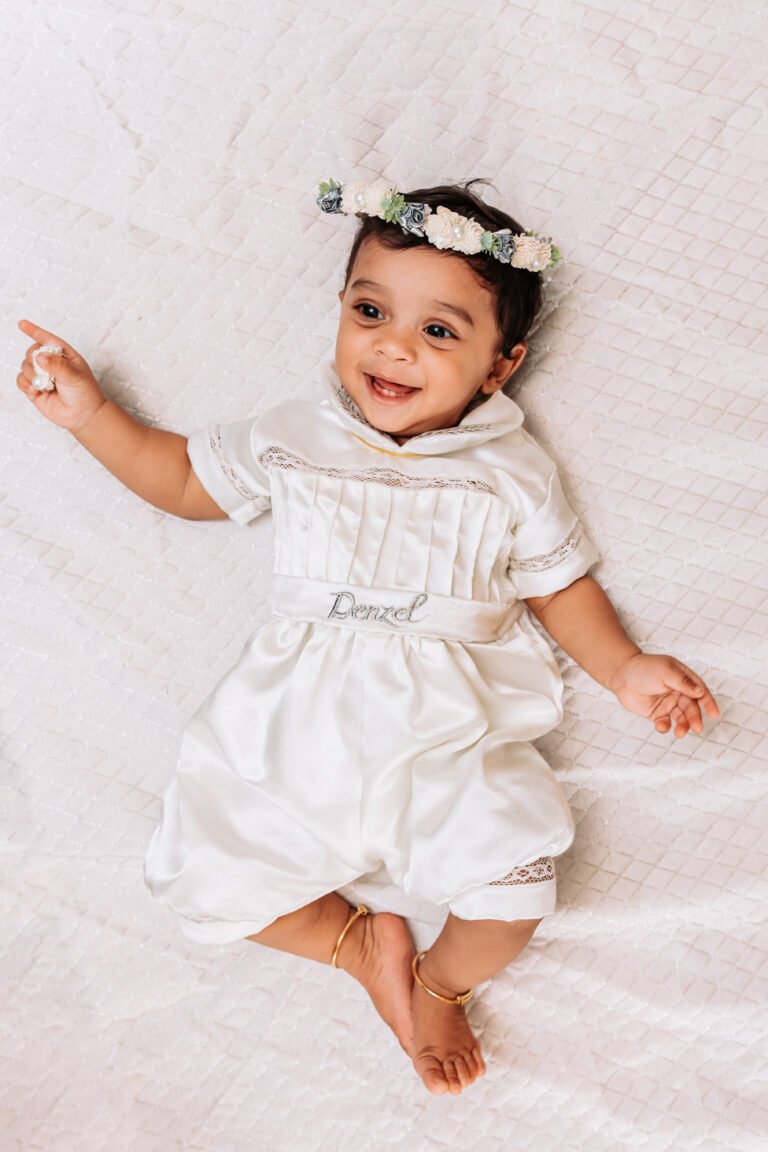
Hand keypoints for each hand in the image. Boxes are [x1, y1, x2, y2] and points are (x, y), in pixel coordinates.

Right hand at [16, 319, 106, 435]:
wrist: (83, 416)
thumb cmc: (85, 393)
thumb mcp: (75, 376)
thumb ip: (58, 365)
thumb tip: (39, 356)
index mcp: (63, 355)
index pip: (47, 339)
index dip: (34, 331)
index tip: (22, 324)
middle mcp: (51, 363)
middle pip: (31, 352)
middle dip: (34, 360)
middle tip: (45, 373)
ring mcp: (41, 376)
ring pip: (24, 366)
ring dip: (32, 375)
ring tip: (46, 386)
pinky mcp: (34, 389)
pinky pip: (20, 381)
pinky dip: (25, 384)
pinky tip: (36, 390)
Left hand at [608, 652, 718, 737]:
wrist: (621, 675)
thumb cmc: (644, 668)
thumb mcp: (665, 671)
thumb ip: (683, 682)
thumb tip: (700, 692)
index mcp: (684, 679)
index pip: (700, 692)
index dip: (708, 703)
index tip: (714, 714)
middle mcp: (678, 692)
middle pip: (691, 708)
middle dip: (695, 718)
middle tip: (697, 728)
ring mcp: (668, 704)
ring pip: (680, 718)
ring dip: (683, 726)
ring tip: (680, 733)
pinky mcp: (657, 713)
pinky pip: (665, 723)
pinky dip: (665, 727)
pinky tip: (661, 726)